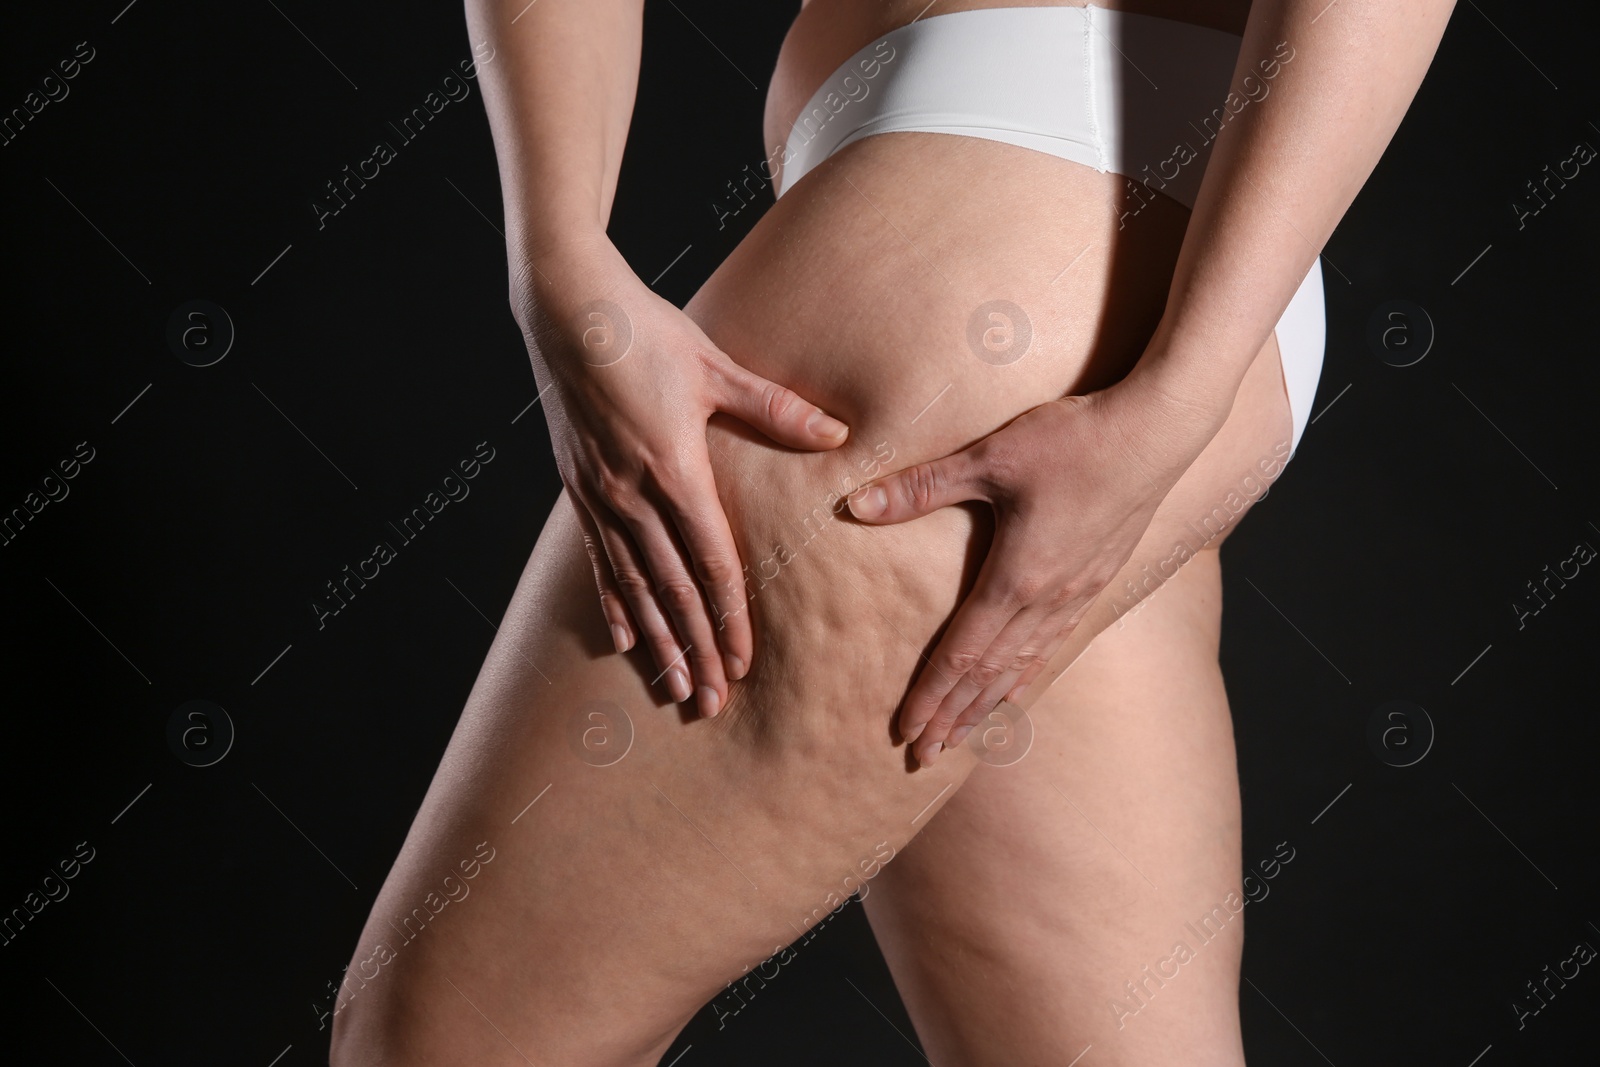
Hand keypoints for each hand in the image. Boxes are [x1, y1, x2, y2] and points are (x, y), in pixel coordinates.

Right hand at [516, 236, 850, 715]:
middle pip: (673, 590)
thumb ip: (775, 409)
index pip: (710, 562)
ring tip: (672, 688)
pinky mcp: (578, 488)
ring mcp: (600, 495)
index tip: (743, 662)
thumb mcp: (715, 367)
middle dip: (695, 649)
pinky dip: (614, 603)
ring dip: (656, 641)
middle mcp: (632, 494)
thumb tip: (837, 433)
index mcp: (673, 468)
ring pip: (633, 587)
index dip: (728, 617)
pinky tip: (624, 638)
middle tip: (712, 701)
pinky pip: (598, 561)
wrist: (568, 309)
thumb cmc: (644, 332)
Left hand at [846, 379, 1214, 765]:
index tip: (907, 732)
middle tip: (923, 758)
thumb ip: (922, 486)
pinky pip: (1055, 643)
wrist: (1156, 431)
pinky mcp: (1098, 579)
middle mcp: (1047, 599)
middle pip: (991, 676)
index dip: (931, 696)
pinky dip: (1029, 674)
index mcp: (1016, 578)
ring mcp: (1077, 593)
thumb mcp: (989, 458)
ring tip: (964, 737)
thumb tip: (856, 504)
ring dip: (990, 705)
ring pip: (1025, 666)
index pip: (962, 656)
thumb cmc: (1072, 442)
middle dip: (954, 718)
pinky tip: (1020, 685)